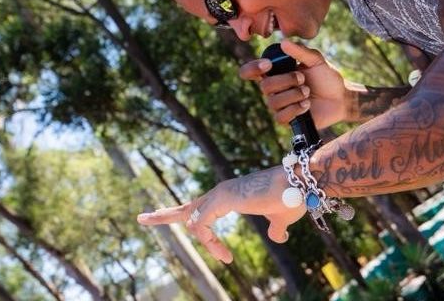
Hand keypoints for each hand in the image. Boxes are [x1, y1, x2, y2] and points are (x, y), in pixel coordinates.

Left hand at [136, 166, 303, 262]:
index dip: (206, 235)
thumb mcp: (280, 220)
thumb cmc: (291, 198)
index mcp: (230, 195)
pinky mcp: (222, 199)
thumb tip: (278, 237)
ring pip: (191, 220)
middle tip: (142, 218)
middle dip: (164, 215)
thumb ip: (275, 229)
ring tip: (222, 254)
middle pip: (185, 207)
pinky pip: (201, 225)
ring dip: (207, 243)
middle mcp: (221, 192)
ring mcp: (220, 194)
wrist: (300, 185)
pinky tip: (223, 253)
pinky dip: (209, 241)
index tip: (226, 259)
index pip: (201, 208)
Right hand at [239, 40, 348, 128]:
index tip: (268, 65)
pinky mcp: (288, 119)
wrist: (341, 97)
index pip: (251, 71)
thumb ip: (301, 52)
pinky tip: (306, 104)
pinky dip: (295, 109)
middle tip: (303, 79)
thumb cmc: (327, 77)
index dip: (253, 68)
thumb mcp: (317, 60)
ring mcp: (280, 104)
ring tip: (307, 92)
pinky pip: (280, 117)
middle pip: (264, 87)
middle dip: (286, 81)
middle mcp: (275, 88)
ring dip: (293, 95)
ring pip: (273, 102)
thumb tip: (284, 42)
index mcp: (277, 72)